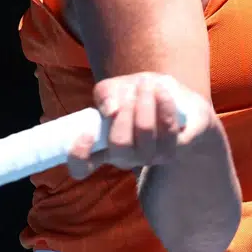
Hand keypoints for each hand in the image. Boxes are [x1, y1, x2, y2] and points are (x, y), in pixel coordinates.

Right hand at [67, 72, 211, 179]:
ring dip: (145, 102)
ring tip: (147, 84)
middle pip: (119, 144)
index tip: (86, 133)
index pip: (81, 167)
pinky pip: (168, 128)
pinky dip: (164, 104)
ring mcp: (148, 158)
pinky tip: (162, 91)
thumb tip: (110, 109)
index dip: (79, 155)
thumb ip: (106, 94)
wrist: (173, 98)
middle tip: (132, 90)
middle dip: (126, 110)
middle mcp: (123, 158)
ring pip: (144, 132)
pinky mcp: (172, 150)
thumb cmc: (136, 95)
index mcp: (101, 146)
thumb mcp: (116, 87)